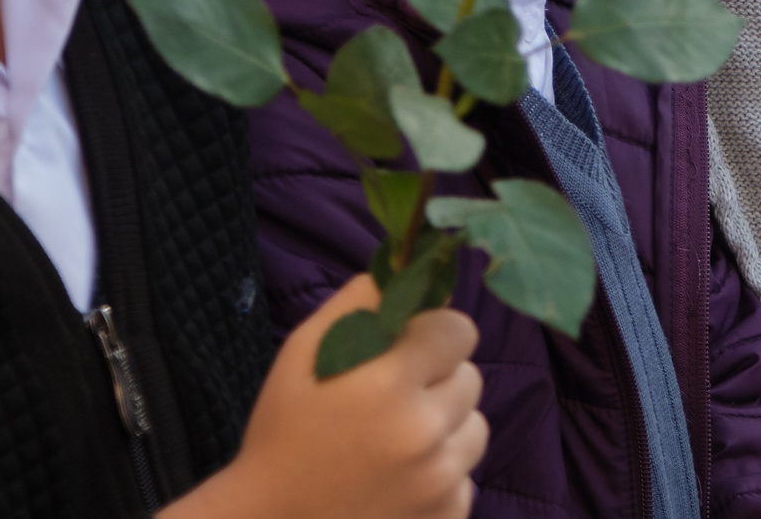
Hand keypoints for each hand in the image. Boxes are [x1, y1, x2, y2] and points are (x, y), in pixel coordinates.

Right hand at [162, 275, 487, 518]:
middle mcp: (421, 431)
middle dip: (437, 382)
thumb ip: (364, 300)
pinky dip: (440, 475)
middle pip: (471, 376)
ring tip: (393, 443)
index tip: (403, 352)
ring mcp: (439, 481)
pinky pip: (468, 476)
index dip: (430, 334)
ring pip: (476, 426)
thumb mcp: (304, 352)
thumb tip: (417, 266)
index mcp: (385, 382)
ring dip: (445, 428)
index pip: (457, 328)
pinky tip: (396, 481)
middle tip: (389, 402)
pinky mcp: (449, 515)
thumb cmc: (284, 432)